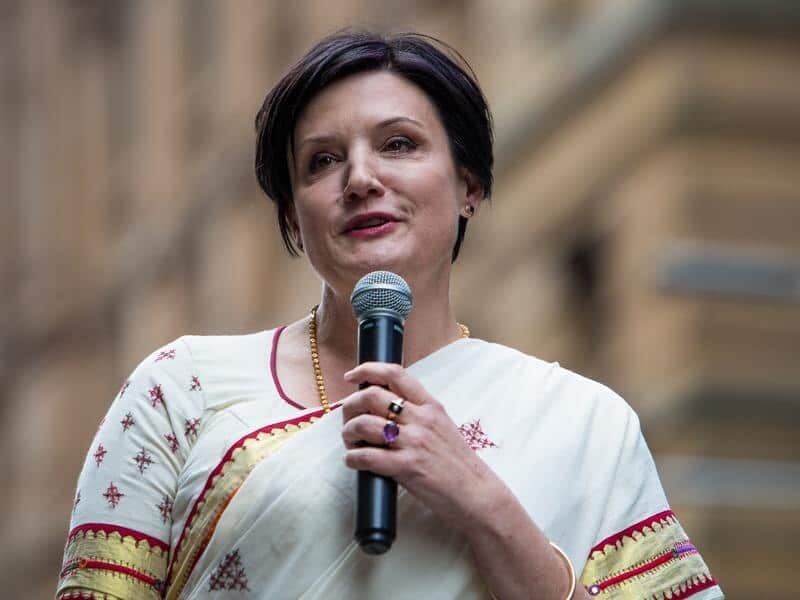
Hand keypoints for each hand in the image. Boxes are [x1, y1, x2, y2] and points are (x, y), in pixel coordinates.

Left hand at [341, 362, 499, 529]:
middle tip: (347, 418)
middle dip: (351, 405)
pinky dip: (353, 458)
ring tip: (351, 442)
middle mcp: (421, 419)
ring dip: (349, 432)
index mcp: (430, 406)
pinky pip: (367, 456)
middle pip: (372, 396)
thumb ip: (418, 414)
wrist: (477, 494)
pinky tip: (354, 461)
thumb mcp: (442, 427)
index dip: (367, 370)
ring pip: (365, 424)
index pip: (395, 374)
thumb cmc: (458, 464)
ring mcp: (414, 442)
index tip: (351, 376)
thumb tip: (384, 408)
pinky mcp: (407, 467)